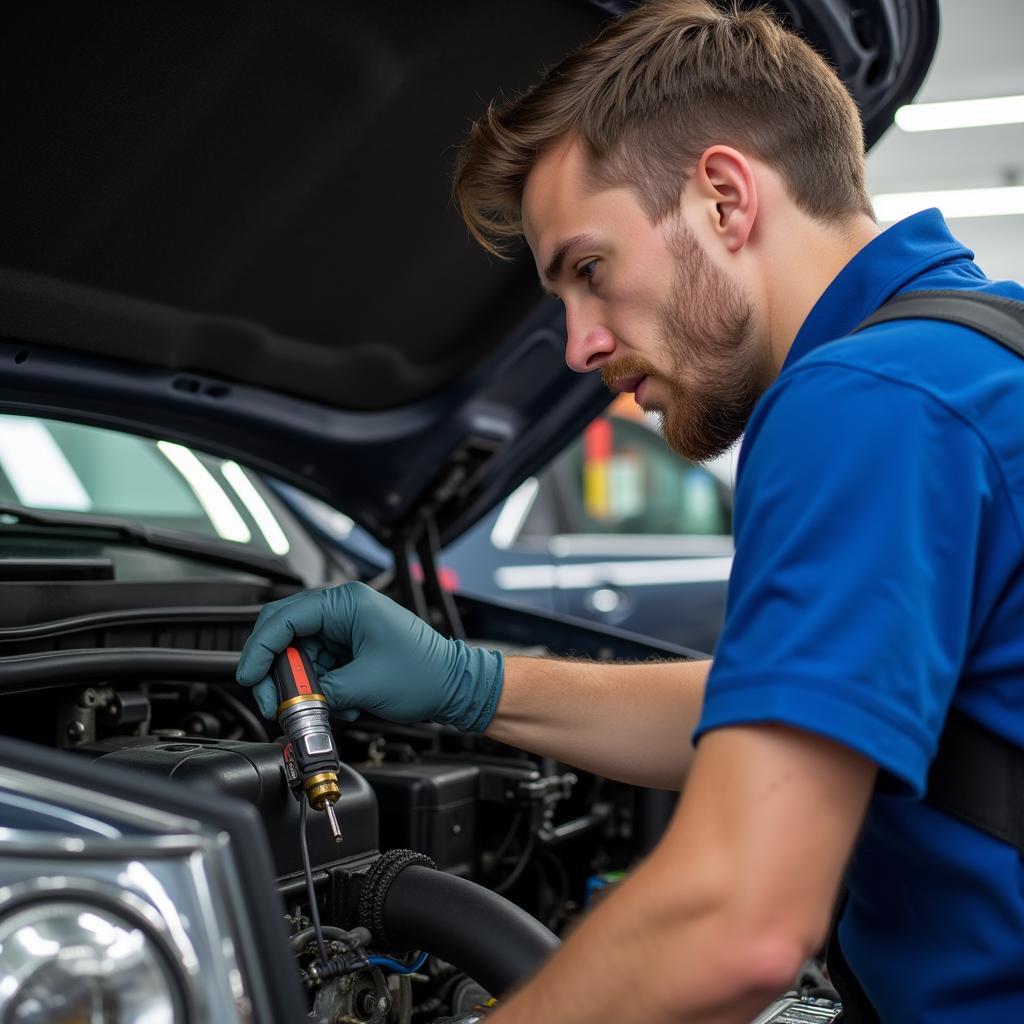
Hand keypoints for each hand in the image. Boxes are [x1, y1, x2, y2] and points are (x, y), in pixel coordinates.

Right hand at [234, 581, 503, 731]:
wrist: (455, 686)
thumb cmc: (424, 674)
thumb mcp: (363, 686)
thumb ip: (320, 691)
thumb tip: (294, 700)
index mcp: (347, 603)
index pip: (285, 617)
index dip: (260, 648)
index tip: (249, 675)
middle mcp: (344, 609)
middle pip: (286, 632)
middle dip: (275, 669)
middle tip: (271, 699)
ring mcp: (348, 627)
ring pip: (301, 652)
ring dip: (301, 684)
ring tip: (314, 709)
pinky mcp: (351, 646)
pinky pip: (320, 664)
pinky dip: (319, 687)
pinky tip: (337, 704)